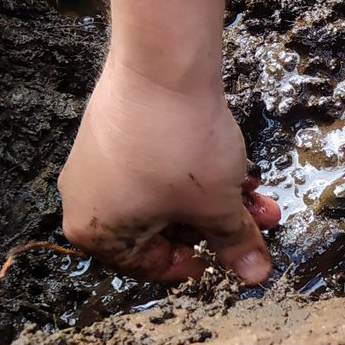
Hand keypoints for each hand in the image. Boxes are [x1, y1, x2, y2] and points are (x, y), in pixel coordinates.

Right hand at [59, 59, 280, 283]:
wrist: (162, 67)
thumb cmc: (180, 148)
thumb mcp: (217, 206)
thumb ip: (234, 243)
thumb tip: (254, 276)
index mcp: (97, 233)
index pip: (148, 266)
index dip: (193, 266)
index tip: (224, 259)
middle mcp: (86, 199)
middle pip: (160, 228)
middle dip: (216, 223)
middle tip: (257, 220)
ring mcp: (97, 161)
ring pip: (164, 194)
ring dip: (214, 196)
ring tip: (255, 190)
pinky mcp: (115, 129)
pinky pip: (156, 164)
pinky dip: (194, 169)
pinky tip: (233, 161)